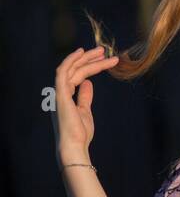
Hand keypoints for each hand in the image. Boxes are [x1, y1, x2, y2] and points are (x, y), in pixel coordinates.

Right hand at [53, 47, 118, 163]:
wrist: (75, 145)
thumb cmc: (80, 132)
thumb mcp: (85, 111)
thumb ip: (84, 96)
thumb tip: (88, 82)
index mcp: (64, 96)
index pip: (76, 76)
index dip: (88, 65)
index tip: (101, 58)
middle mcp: (59, 92)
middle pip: (74, 70)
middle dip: (89, 59)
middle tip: (103, 51)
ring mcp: (58, 93)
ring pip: (71, 69)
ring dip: (85, 58)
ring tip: (102, 52)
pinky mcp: (60, 95)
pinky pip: (62, 73)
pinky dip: (70, 61)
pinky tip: (81, 53)